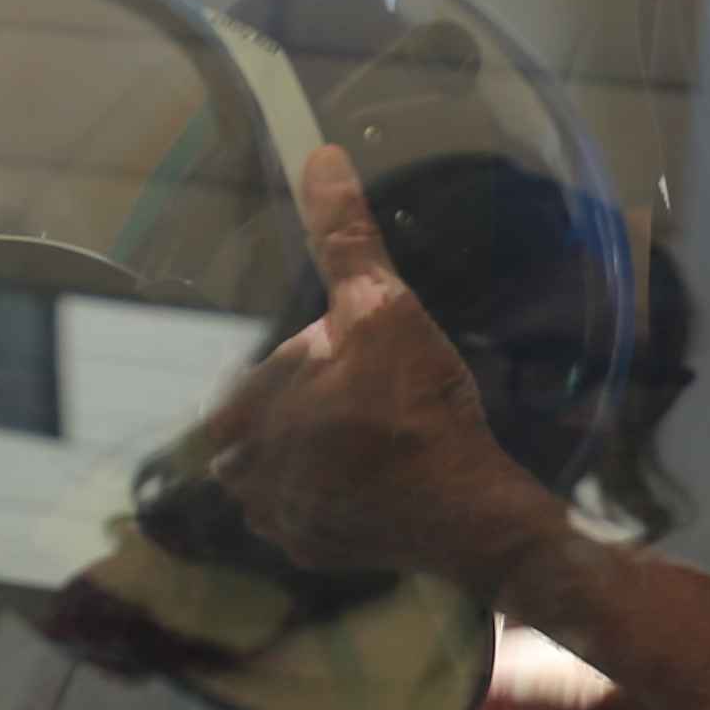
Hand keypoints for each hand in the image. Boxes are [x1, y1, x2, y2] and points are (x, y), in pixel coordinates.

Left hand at [191, 148, 559, 593]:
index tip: (365, 369)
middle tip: (379, 406)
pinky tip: (380, 485)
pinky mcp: (312, 552)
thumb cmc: (417, 407)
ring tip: (379, 445)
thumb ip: (345, 238)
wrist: (469, 512)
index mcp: (240, 413)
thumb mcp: (383, 309)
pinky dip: (338, 500)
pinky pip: (312, 514)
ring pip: (287, 468)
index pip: (266, 371)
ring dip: (320, 455)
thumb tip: (321, 156)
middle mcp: (241, 472)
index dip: (320, 362)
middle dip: (316, 409)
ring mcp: (276, 521)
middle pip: (273, 420)